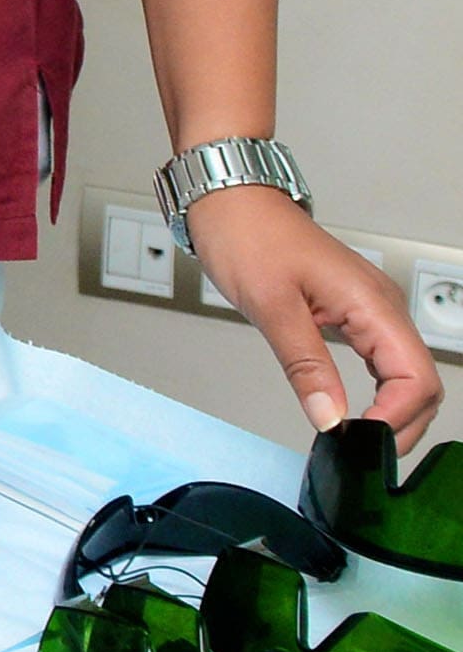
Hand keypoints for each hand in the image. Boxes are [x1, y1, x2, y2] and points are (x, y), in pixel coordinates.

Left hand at [188, 184, 444, 438]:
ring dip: (393, 412)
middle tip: (361, 451)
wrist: (230, 200)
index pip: (417, 378)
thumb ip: (304, 364)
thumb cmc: (247, 236)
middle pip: (422, 383)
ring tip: (359, 439)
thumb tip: (330, 416)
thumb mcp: (271, 305)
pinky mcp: (354, 311)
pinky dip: (379, 392)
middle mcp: (382, 306)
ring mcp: (371, 309)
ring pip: (407, 375)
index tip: (361, 439)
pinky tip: (355, 409)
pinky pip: (383, 361)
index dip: (397, 417)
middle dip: (401, 423)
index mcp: (373, 303)